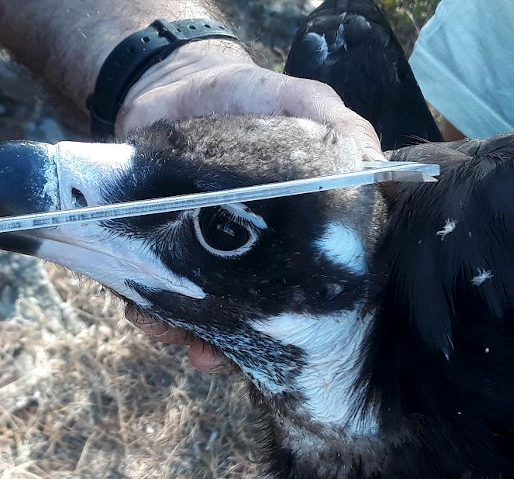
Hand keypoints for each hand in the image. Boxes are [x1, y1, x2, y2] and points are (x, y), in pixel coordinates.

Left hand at [117, 41, 382, 371]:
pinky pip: (151, 288)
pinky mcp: (157, 248)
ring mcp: (201, 254)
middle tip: (215, 357)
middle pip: (249, 313)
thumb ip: (331, 121)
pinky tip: (139, 309)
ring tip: (174, 336)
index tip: (289, 343)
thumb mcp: (296, 100)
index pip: (303, 285)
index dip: (298, 319)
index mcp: (290, 234)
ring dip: (184, 333)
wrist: (173, 86)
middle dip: (233, 344)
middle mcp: (249, 254)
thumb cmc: (246, 99)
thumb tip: (373, 160)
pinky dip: (145, 306)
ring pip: (198, 311)